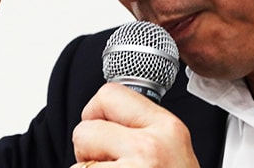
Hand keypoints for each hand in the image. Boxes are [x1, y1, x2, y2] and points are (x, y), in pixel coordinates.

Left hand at [71, 83, 199, 167]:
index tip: (101, 129)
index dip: (96, 113)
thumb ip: (146, 128)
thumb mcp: (175, 153)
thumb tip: (106, 113)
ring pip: (78, 163)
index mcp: (168, 128)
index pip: (109, 93)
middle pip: (85, 128)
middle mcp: (151, 147)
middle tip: (109, 165)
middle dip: (87, 150)